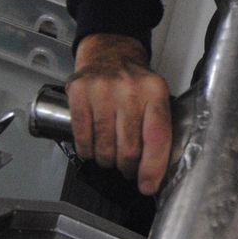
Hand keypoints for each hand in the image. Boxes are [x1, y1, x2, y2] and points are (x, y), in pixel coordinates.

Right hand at [65, 33, 172, 194]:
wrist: (108, 53)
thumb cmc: (134, 84)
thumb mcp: (155, 98)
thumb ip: (158, 128)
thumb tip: (157, 172)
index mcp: (155, 93)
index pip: (156, 138)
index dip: (152, 168)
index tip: (147, 186)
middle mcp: (129, 90)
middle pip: (129, 149)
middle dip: (128, 167)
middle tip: (127, 167)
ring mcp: (102, 90)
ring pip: (104, 147)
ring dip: (106, 161)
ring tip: (109, 156)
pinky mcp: (79, 92)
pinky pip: (82, 137)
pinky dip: (87, 151)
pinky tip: (91, 148)